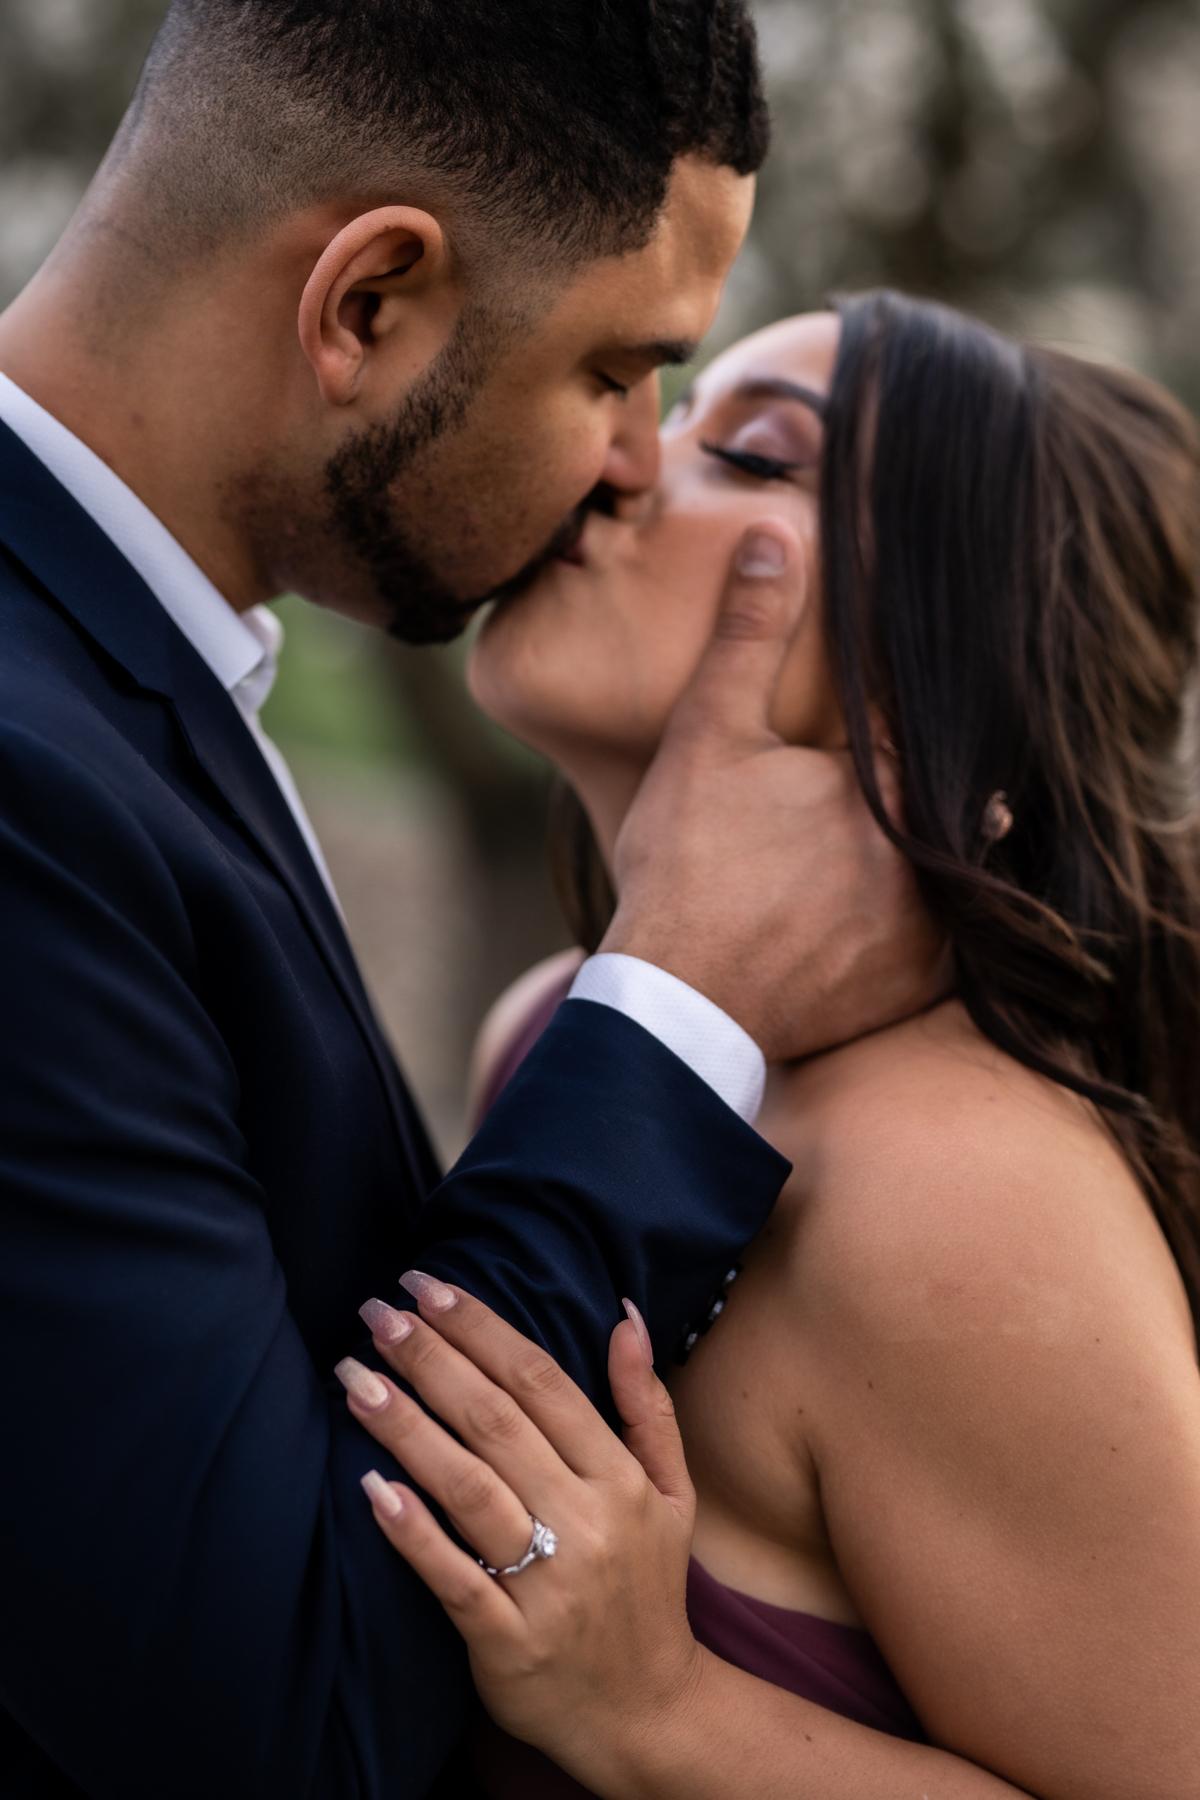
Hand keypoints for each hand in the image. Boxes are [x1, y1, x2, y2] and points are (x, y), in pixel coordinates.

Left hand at [337, 1277, 702, 1789]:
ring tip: (354, 1378)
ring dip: (407, 1426)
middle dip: (431, 1359)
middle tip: (377, 1314)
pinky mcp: (508, 1642)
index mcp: (620, 1478)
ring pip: (468, 1487)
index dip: (482, 1328)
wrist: (650, 1713)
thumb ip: (645, 1403)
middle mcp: (586, 1522)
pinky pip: (454, 1578)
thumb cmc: (647, 1587)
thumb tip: (623, 1315)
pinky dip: (412, 1532)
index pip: (542, 1382)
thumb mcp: (672, 1492)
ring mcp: (547, 1584)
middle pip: (496, 1421)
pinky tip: (372, 1486)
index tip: (429, 1287)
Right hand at [601, 522, 946, 1063]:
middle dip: (899, 783)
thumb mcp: (709, 734)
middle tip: (831, 797)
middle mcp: (932, 852)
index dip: (882, 712)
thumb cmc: (688, 863)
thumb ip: (750, 634)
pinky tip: (849, 909)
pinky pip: (934, 938)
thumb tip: (776, 532)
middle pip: (935, 794)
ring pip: (940, 864)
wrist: (677, 1004)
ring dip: (910, 849)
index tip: (850, 722)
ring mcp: (932, 926)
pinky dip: (906, 918)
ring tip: (839, 850)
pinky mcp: (915, 984)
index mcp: (893, 781)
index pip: (915, 719)